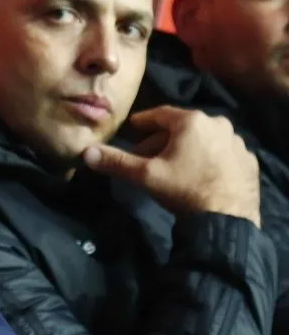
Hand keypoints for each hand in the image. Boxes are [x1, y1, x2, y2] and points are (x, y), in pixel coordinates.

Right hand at [83, 106, 260, 226]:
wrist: (227, 220)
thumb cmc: (184, 189)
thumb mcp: (145, 175)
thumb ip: (116, 161)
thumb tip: (85, 152)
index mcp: (192, 121)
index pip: (161, 114)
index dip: (143, 122)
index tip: (133, 128)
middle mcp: (218, 124)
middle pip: (183, 127)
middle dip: (163, 138)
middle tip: (148, 154)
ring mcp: (238, 143)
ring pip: (204, 139)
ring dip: (188, 147)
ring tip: (175, 165)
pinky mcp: (249, 161)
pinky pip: (222, 153)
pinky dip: (209, 158)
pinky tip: (200, 174)